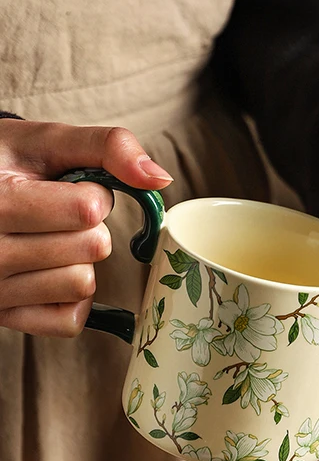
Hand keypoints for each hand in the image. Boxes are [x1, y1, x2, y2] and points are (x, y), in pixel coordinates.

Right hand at [0, 120, 172, 336]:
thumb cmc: (8, 162)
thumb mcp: (47, 139)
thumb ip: (110, 147)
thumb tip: (160, 179)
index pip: (88, 210)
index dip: (93, 194)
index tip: (62, 187)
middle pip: (93, 247)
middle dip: (89, 226)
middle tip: (51, 215)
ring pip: (82, 284)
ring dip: (79, 260)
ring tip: (43, 239)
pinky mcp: (3, 318)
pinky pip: (69, 321)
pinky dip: (71, 298)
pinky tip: (47, 271)